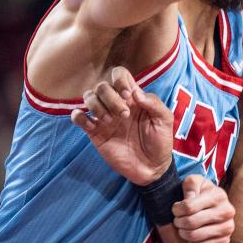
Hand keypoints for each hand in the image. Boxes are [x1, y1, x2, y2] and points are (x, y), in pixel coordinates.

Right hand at [70, 67, 173, 185]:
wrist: (152, 167)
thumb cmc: (160, 141)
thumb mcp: (165, 120)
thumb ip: (154, 103)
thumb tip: (135, 92)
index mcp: (133, 97)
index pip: (119, 74)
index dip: (120, 80)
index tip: (129, 96)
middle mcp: (117, 103)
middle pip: (102, 85)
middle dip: (111, 97)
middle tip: (124, 115)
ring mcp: (104, 117)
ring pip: (88, 96)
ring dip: (96, 105)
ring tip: (110, 121)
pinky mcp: (94, 132)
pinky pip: (77, 117)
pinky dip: (79, 116)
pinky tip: (92, 126)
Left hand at [172, 176, 235, 242]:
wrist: (215, 207)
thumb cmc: (201, 193)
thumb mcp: (194, 182)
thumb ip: (190, 184)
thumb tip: (189, 198)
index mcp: (219, 196)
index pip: (189, 207)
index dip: (177, 209)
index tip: (176, 208)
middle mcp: (227, 211)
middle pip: (190, 222)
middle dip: (178, 222)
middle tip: (178, 219)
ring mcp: (228, 227)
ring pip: (194, 236)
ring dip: (183, 233)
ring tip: (183, 227)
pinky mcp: (225, 240)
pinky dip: (191, 242)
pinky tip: (193, 234)